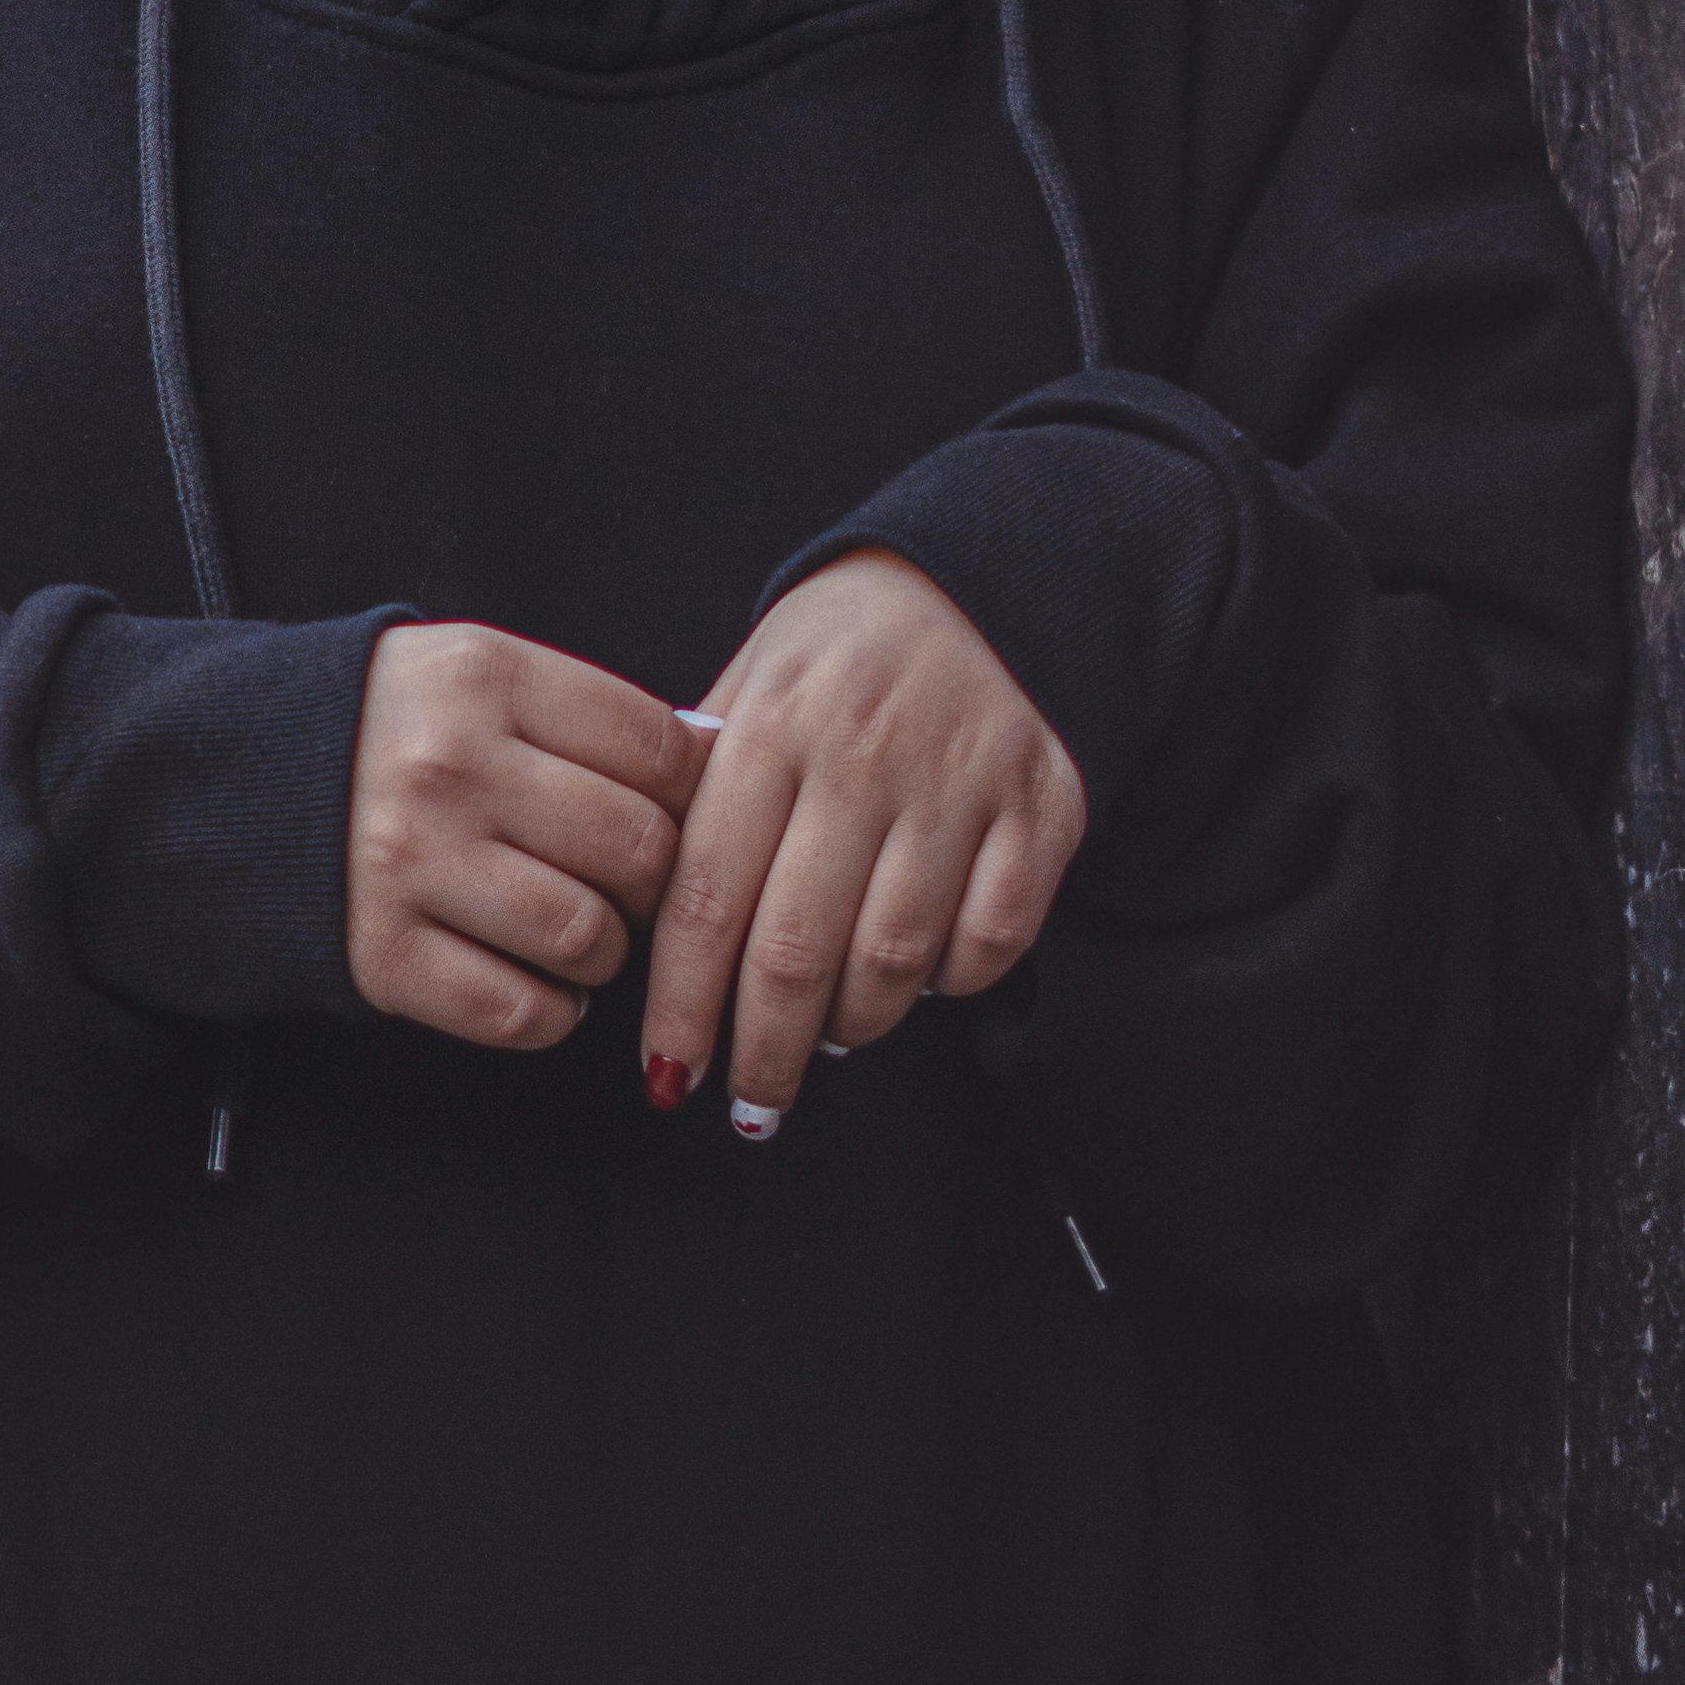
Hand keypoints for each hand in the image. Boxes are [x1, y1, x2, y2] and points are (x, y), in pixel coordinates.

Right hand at [346, 623, 706, 1050]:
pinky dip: (551, 1012)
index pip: (659, 746)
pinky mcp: (380, 956)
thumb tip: (715, 764)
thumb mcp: (475, 675)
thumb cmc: (390, 731)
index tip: (673, 810)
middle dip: (656, 880)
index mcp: (484, 676)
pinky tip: (538, 983)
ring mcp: (411, 864)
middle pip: (640, 848)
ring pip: (589, 936)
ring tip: (578, 931)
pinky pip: (520, 1011)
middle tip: (629, 882)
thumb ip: (581, 713)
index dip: (692, 793)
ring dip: (605, 951)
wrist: (234, 781)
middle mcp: (449, 766)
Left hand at [640, 550, 1083, 1132]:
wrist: (983, 581)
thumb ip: (699, 787)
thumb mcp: (751, 683)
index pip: (707, 897)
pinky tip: (921, 979)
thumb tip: (642, 913)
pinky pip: (989, 941)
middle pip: (796, 951)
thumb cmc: (841, 655)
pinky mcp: (1042, 810)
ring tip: (829, 1037)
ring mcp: (959, 785)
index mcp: (772, 728)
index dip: (683, 1005)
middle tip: (752, 1103)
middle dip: (765, 1052)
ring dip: (853, 1025)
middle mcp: (862, 758)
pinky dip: (950, 982)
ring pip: (893, 960)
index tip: (670, 1075)